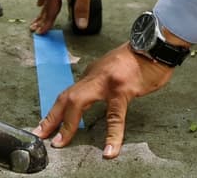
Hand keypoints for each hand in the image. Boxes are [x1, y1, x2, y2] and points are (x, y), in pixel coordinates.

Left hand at [32, 43, 174, 158]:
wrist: (156, 46)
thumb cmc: (139, 59)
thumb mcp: (113, 68)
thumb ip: (100, 81)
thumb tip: (91, 95)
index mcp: (93, 74)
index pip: (68, 94)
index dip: (55, 112)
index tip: (44, 126)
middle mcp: (95, 77)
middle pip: (66, 98)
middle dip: (52, 118)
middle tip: (40, 135)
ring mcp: (107, 83)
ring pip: (78, 102)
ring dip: (68, 124)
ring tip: (60, 142)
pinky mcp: (123, 90)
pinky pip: (115, 116)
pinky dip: (112, 135)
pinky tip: (110, 150)